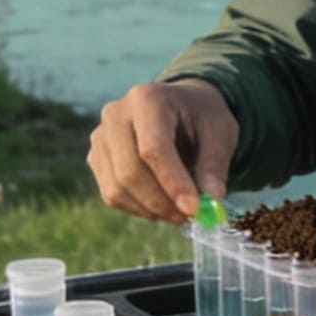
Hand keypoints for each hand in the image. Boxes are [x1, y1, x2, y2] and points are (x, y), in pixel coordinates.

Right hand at [88, 80, 235, 220]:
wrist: (178, 107)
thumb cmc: (200, 118)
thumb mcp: (220, 132)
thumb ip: (214, 165)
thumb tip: (212, 199)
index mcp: (147, 99)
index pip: (153, 148)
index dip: (172, 182)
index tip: (194, 208)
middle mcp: (115, 114)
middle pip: (129, 171)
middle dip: (161, 202)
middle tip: (188, 216)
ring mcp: (100, 137)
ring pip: (117, 188)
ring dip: (150, 209)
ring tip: (179, 211)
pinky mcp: (96, 158)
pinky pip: (111, 194)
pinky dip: (138, 208)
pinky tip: (161, 203)